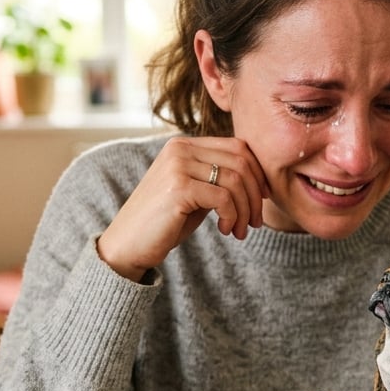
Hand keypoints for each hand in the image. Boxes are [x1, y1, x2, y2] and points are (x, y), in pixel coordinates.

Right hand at [97, 136, 269, 280]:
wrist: (127, 245)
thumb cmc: (164, 222)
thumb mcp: (196, 194)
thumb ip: (218, 180)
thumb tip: (257, 178)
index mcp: (184, 145)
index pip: (238, 147)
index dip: (258, 173)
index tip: (262, 199)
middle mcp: (180, 149)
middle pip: (241, 161)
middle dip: (255, 194)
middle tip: (254, 222)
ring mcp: (178, 166)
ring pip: (235, 180)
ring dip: (245, 210)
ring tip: (239, 231)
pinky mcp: (178, 188)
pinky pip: (223, 198)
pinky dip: (231, 216)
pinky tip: (224, 230)